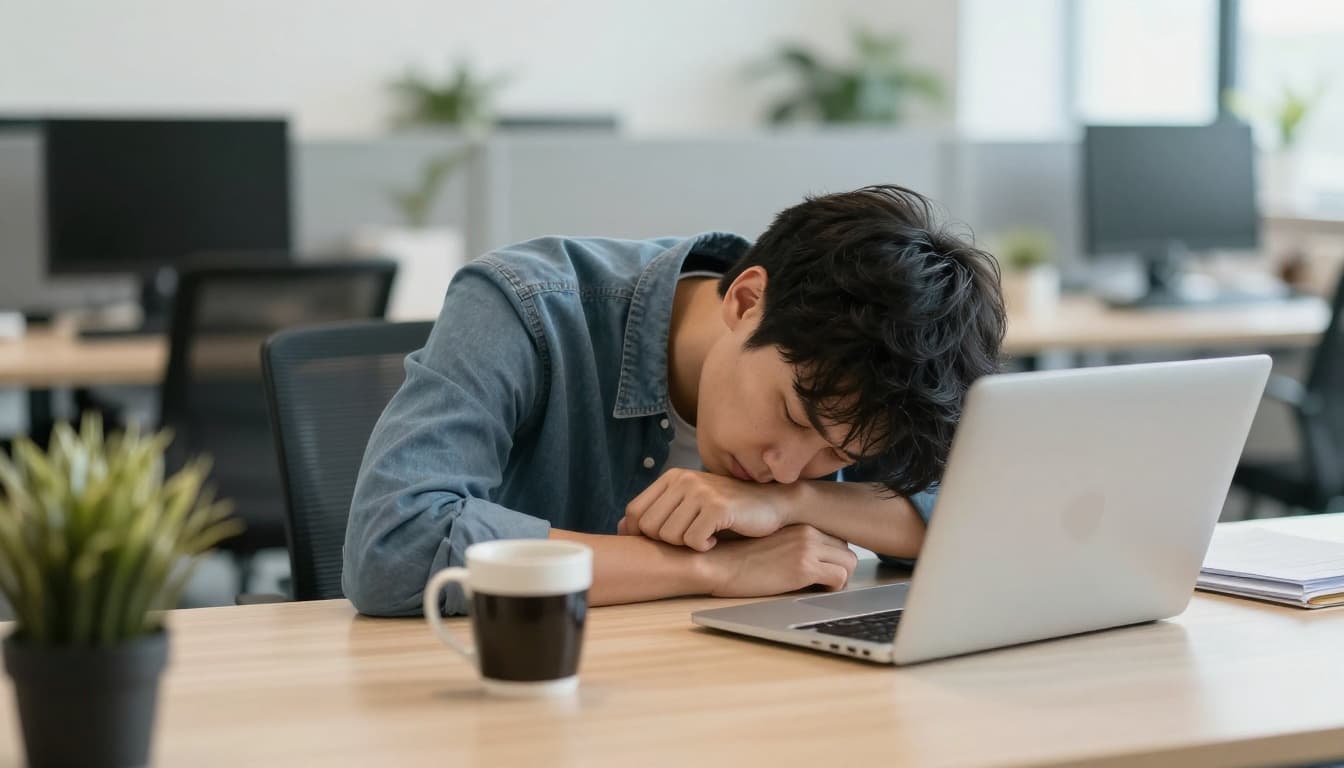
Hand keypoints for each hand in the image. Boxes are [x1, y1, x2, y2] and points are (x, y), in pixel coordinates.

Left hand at [619, 468, 796, 550]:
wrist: (771, 504)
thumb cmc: (729, 510)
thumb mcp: (689, 506)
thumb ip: (658, 513)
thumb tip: (620, 527)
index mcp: (672, 477)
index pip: (634, 512)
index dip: (640, 534)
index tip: (662, 543)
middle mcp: (683, 480)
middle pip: (649, 528)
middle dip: (667, 542)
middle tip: (690, 538)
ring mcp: (700, 491)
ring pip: (670, 536)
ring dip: (687, 545)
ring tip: (704, 536)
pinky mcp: (717, 507)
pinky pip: (693, 541)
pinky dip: (704, 547)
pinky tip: (716, 539)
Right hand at [699, 524, 857, 596]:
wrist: (717, 563)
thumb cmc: (735, 557)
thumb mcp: (768, 542)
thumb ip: (790, 544)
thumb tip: (807, 561)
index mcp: (798, 523)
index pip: (834, 537)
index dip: (831, 556)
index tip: (823, 569)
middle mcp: (807, 531)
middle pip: (845, 549)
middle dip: (839, 567)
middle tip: (823, 582)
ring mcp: (807, 548)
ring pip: (849, 563)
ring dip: (839, 578)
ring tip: (820, 587)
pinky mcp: (804, 567)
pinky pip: (839, 578)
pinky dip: (833, 588)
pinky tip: (814, 590)